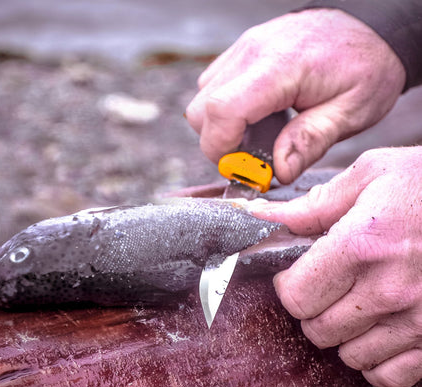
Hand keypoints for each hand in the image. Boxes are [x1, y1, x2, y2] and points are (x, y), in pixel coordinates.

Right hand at [186, 9, 405, 183]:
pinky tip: (256, 116)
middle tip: (253, 156)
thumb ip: (310, 143)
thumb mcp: (350, 112)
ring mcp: (243, 49)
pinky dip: (226, 111)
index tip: (242, 168)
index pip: (223, 109)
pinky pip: (213, 87)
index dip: (221, 148)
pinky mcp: (241, 52)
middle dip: (219, 143)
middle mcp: (251, 52)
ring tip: (258, 135)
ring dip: (221, 127)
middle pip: (202, 110)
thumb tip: (278, 172)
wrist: (371, 26)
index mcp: (280, 67)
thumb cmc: (366, 66)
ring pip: (203, 100)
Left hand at [251, 147, 421, 386]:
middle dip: (312, 309)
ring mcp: (419, 320)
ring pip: (350, 355)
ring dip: (343, 333)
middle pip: (317, 329)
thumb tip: (262, 215)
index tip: (295, 275)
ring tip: (355, 304)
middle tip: (324, 287)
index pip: (296, 295)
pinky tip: (381, 330)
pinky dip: (376, 358)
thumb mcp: (371, 175)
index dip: (288, 286)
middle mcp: (388, 289)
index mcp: (361, 245)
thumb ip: (314, 204)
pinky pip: (390, 375)